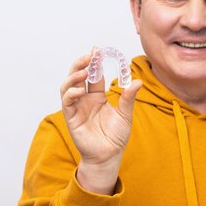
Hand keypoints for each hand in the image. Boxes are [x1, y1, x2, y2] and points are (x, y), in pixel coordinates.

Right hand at [60, 52, 141, 193]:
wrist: (109, 156)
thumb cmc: (116, 137)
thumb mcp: (125, 114)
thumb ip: (128, 98)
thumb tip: (137, 81)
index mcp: (97, 97)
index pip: (95, 75)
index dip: (95, 62)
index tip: (98, 49)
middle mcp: (85, 100)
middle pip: (78, 76)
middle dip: (81, 64)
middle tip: (90, 54)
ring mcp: (77, 108)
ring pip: (68, 86)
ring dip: (74, 76)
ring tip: (85, 71)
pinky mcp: (71, 118)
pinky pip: (67, 102)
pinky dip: (71, 93)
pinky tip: (80, 89)